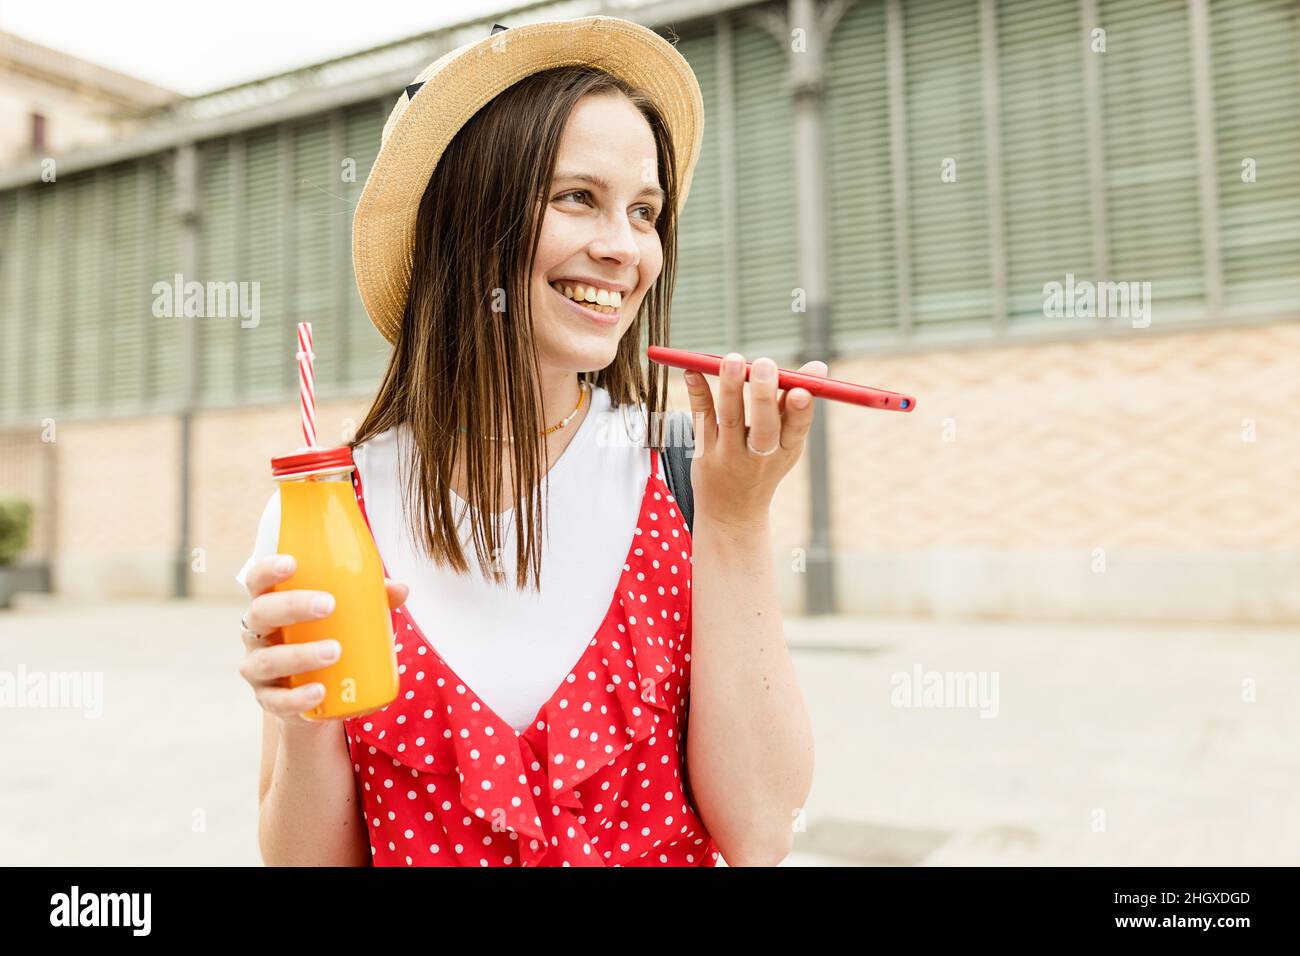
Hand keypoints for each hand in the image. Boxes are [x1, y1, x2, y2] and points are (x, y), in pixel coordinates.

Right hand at [238, 554, 409, 726]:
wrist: (320, 697)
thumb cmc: (329, 639)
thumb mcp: (349, 619)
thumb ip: (371, 600)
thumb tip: (401, 589)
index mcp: (272, 604)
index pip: (258, 581)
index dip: (268, 569)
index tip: (292, 563)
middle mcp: (257, 634)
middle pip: (261, 613)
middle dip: (292, 606)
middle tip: (329, 605)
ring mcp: (259, 668)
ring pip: (268, 660)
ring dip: (301, 654)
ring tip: (335, 651)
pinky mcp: (269, 700)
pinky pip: (276, 701)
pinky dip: (296, 697)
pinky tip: (318, 692)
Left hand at [682, 353, 827, 530]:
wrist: (732, 513)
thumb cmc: (763, 466)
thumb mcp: (787, 442)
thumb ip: (797, 403)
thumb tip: (819, 365)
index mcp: (787, 450)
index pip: (798, 428)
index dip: (801, 410)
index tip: (800, 390)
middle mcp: (760, 455)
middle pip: (764, 426)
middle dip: (765, 395)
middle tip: (765, 364)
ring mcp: (730, 455)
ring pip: (730, 419)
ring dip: (731, 387)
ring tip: (733, 359)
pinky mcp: (704, 452)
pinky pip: (701, 420)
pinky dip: (698, 394)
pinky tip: (693, 372)